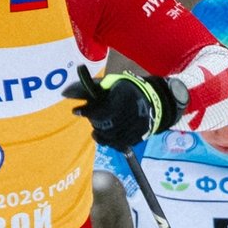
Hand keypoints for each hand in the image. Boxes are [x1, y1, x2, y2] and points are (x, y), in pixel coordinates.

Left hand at [62, 66, 181, 151]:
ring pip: (110, 137)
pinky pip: (119, 144)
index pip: (101, 109)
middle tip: (88, 116)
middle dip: (94, 121)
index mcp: (124, 98)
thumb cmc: (131, 90)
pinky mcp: (137, 138)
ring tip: (96, 130)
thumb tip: (70, 92)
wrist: (156, 101)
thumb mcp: (115, 83)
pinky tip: (106, 136)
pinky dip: (110, 141)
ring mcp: (134, 128)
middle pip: (104, 124)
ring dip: (99, 134)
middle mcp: (130, 115)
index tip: (75, 111)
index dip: (87, 111)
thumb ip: (95, 88)